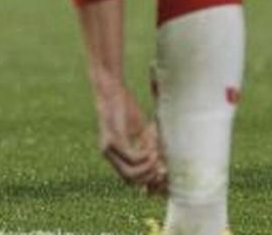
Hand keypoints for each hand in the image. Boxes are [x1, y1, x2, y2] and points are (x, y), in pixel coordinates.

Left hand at [95, 79, 165, 193]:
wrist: (111, 89)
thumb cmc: (126, 108)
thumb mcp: (141, 132)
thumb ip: (148, 148)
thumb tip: (163, 167)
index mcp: (114, 154)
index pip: (131, 179)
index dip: (148, 180)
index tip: (163, 173)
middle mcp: (109, 155)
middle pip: (131, 181)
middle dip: (150, 177)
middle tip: (162, 166)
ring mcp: (108, 149)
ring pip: (130, 174)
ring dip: (148, 168)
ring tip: (157, 155)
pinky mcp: (113, 140)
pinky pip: (132, 158)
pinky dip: (145, 156)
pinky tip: (152, 148)